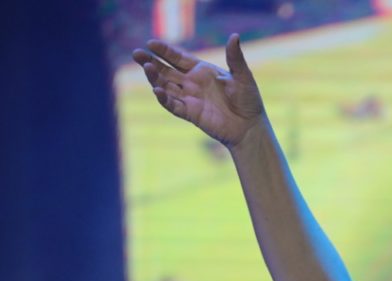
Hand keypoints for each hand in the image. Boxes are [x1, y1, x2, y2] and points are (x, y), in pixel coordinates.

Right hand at [132, 34, 264, 147]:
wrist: (250, 126)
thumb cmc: (248, 100)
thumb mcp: (242, 76)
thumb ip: (235, 58)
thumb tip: (234, 36)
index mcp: (202, 71)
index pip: (178, 58)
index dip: (164, 51)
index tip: (150, 43)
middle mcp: (192, 84)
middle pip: (166, 71)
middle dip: (151, 62)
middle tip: (136, 54)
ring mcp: (190, 99)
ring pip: (166, 87)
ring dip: (155, 78)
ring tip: (146, 67)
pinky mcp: (191, 114)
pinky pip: (174, 106)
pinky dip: (165, 99)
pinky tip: (157, 90)